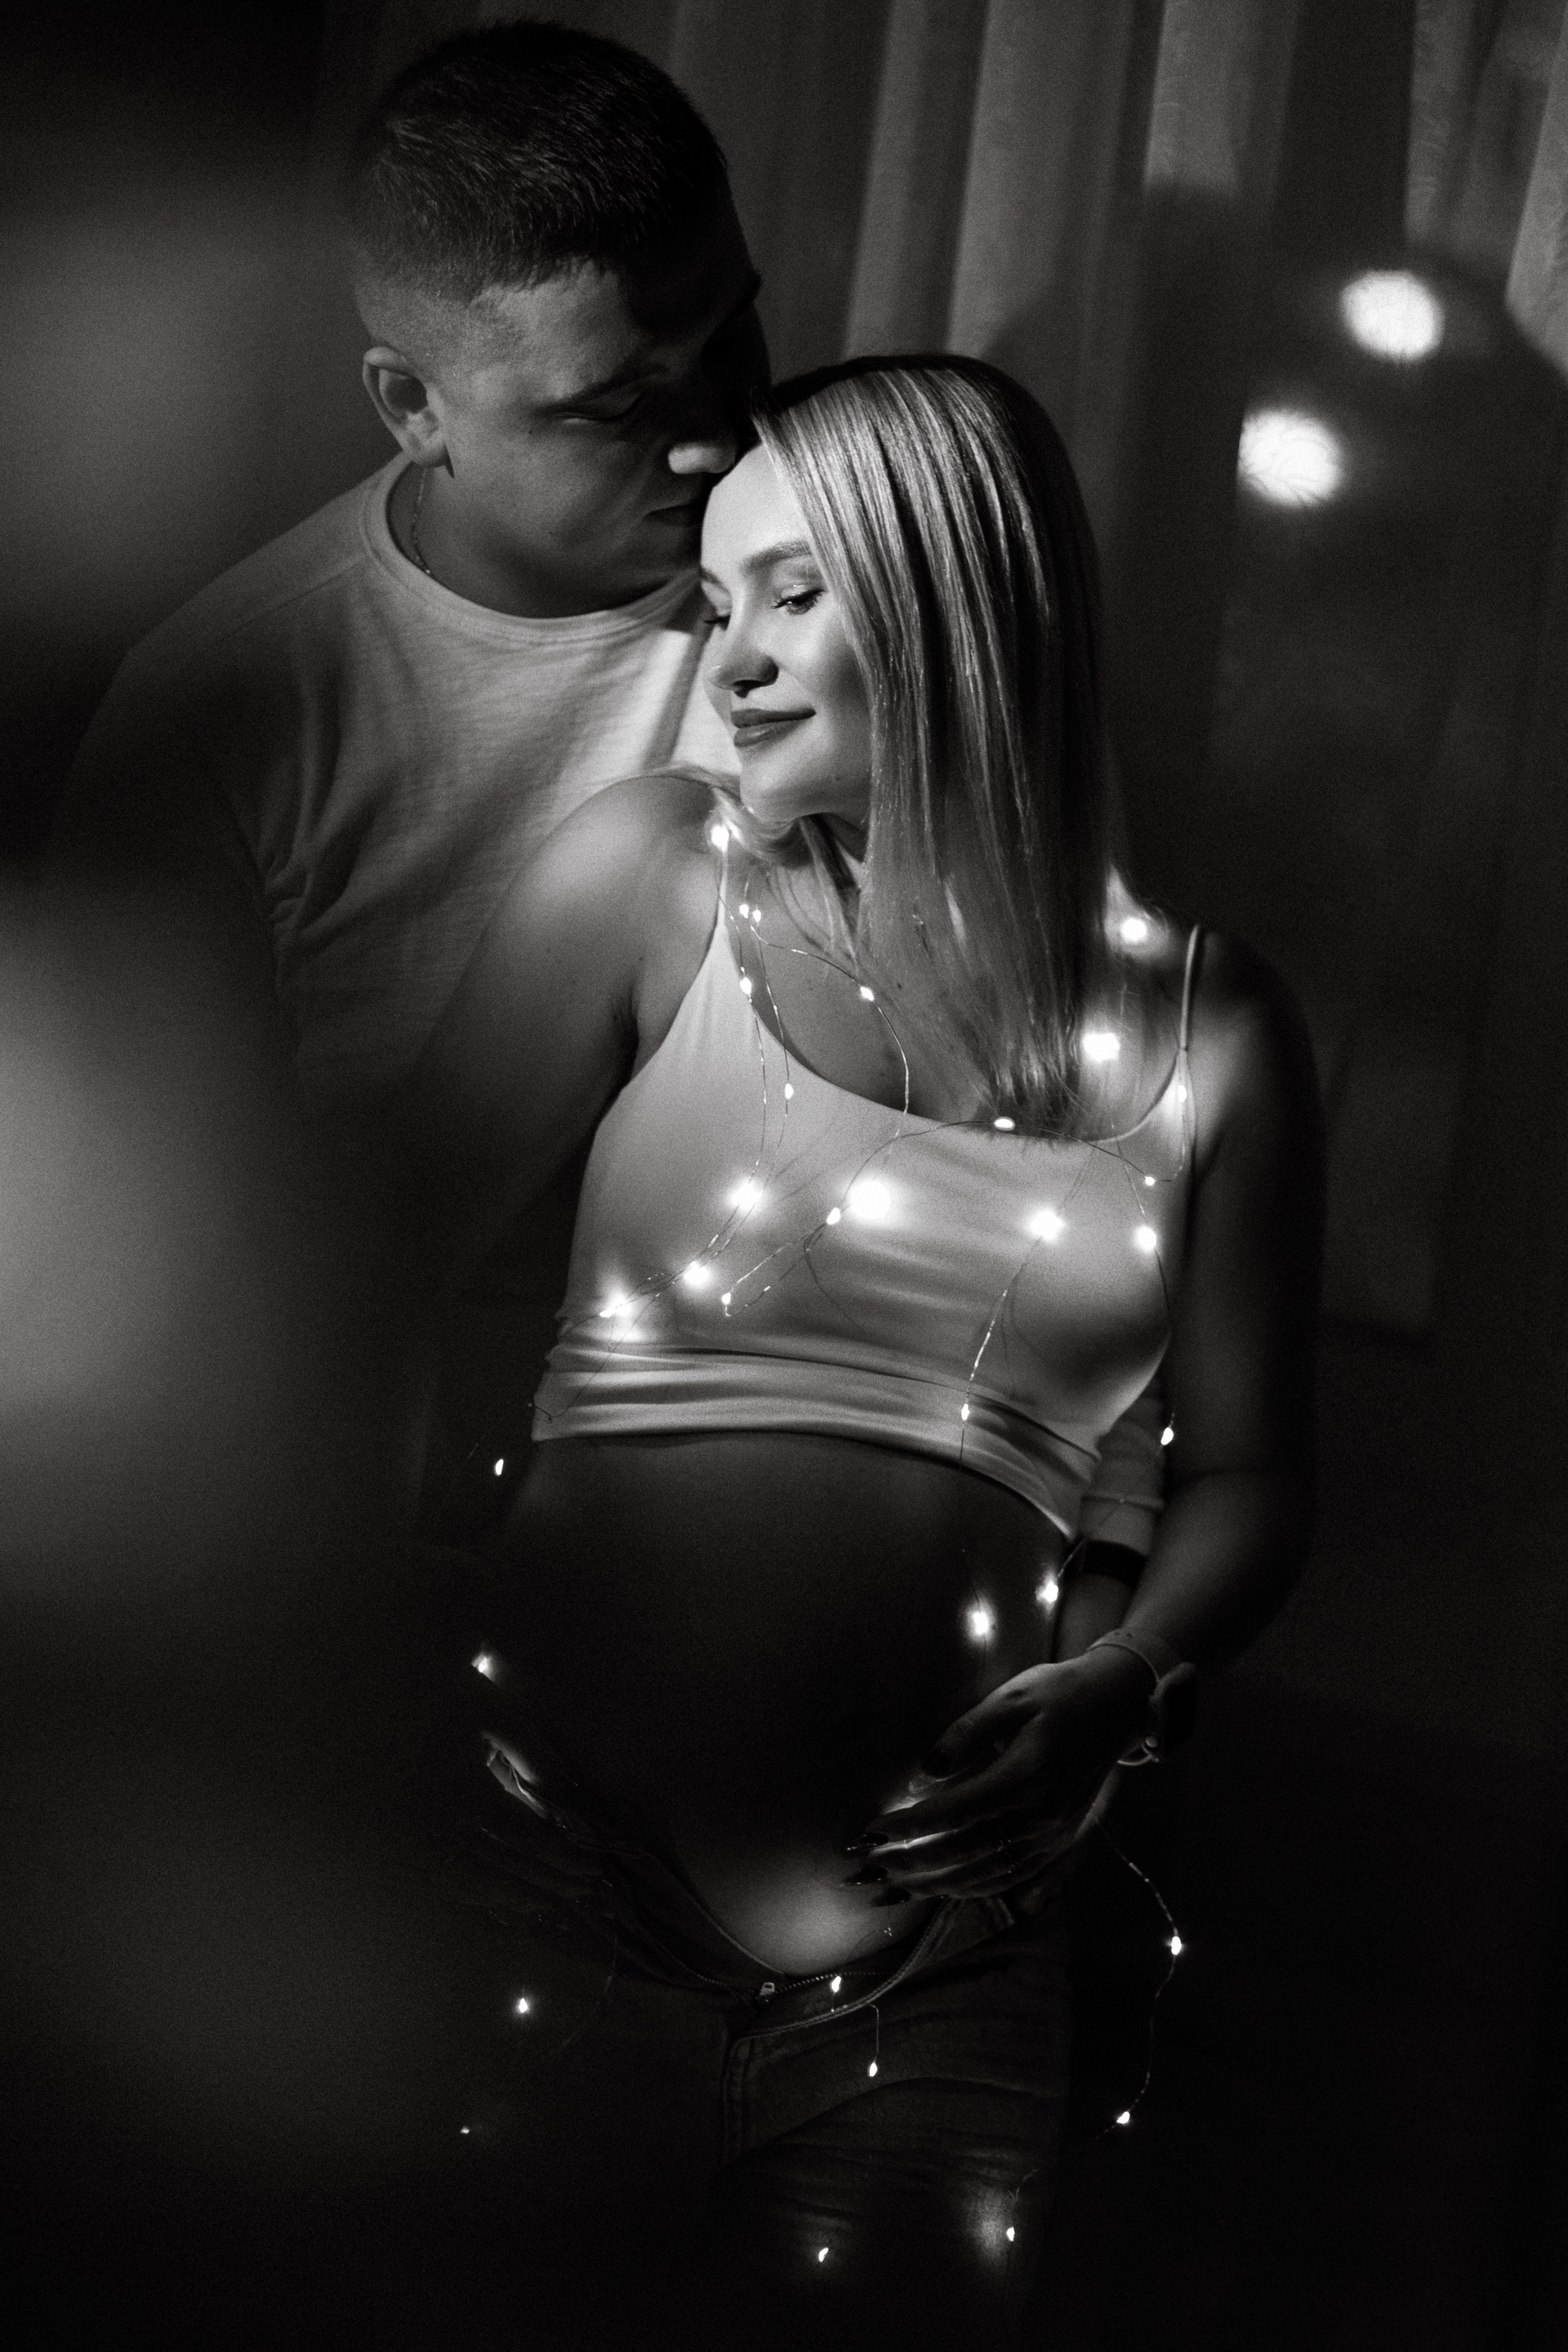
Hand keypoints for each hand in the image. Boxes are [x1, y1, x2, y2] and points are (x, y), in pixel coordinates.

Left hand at [850, 1648, 1150, 1898]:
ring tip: (897, 1884)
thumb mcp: (1010, 1698)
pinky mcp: (1060, 1842)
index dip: (910, 1826)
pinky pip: (1013, 1877)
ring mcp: (1053, 1834)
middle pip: (967, 1851)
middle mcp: (1041, 1814)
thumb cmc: (1058, 1693)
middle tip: (872, 1865)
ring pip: (988, 1873)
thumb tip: (925, 1773)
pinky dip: (975, 1887)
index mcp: (1026, 1774)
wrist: (1117, 1707)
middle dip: (914, 1862)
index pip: (955, 1811)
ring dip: (938, 1883)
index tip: (872, 1830)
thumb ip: (965, 1734)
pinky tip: (945, 1887)